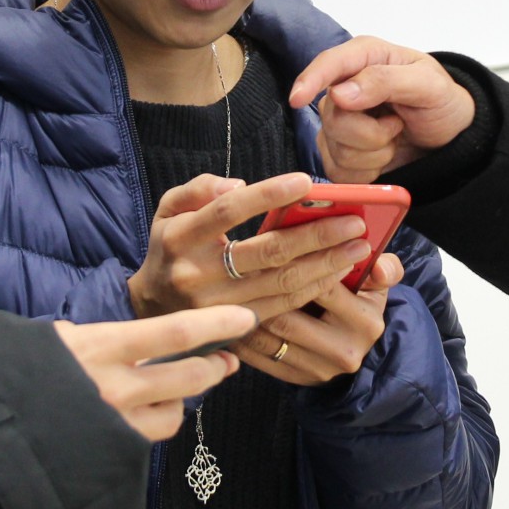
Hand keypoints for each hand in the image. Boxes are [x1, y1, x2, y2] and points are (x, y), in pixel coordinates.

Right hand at [56, 305, 253, 441]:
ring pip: (174, 412)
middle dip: (214, 367)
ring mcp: (114, 425)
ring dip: (185, 399)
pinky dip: (154, 425)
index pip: (174, 332)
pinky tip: (146, 416)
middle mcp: (114, 388)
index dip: (215, 325)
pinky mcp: (111, 455)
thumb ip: (80, 338)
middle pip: (188, 376)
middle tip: (226, 361)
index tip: (243, 319)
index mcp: (99, 347)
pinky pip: (148, 439)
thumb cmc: (11, 378)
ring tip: (183, 389)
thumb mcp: (45, 343)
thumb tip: (93, 334)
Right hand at [128, 172, 371, 321]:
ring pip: (281, 284)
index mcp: (181, 238)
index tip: (307, 181)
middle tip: (354, 222)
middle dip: (316, 236)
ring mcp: (218, 307)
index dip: (269, 195)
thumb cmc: (170, 247)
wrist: (150, 309)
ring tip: (358, 247)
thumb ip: (197, 189)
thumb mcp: (168, 210)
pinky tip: (338, 272)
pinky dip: (314, 288)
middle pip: (266, 252)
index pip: (229, 211)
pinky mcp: (235, 326)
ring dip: (326, 265)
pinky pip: (283, 307)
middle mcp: (198, 275)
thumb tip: (237, 185)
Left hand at [239, 252, 400, 386]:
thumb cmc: (358, 305)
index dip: (297, 265)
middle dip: (262, 292)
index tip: (270, 248)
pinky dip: (242, 338)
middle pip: (292, 316)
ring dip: (246, 314)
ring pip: (272, 338)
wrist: (354, 352)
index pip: (325, 287)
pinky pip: (262, 358)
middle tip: (237, 270)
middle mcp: (344, 348)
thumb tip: (379, 265)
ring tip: (228, 292)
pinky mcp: (298, 380)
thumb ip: (385, 268)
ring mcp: (320, 368)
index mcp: (365, 320)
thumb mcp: (376, 287)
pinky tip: (228, 318)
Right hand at [288, 37, 474, 185]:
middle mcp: (345, 87)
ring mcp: (339, 122)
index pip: (329, 64)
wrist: (451, 138)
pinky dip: (367, 172)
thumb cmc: (442, 103)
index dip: (311, 80)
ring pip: (335, 147)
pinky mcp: (339, 152)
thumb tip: (340, 93)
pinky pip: (338, 171)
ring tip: (395, 137)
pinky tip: (384, 157)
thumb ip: (386, 81)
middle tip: (398, 125)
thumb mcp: (429, 85)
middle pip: (332, 117)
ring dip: (374, 153)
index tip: (299, 98)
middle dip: (370, 132)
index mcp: (366, 58)